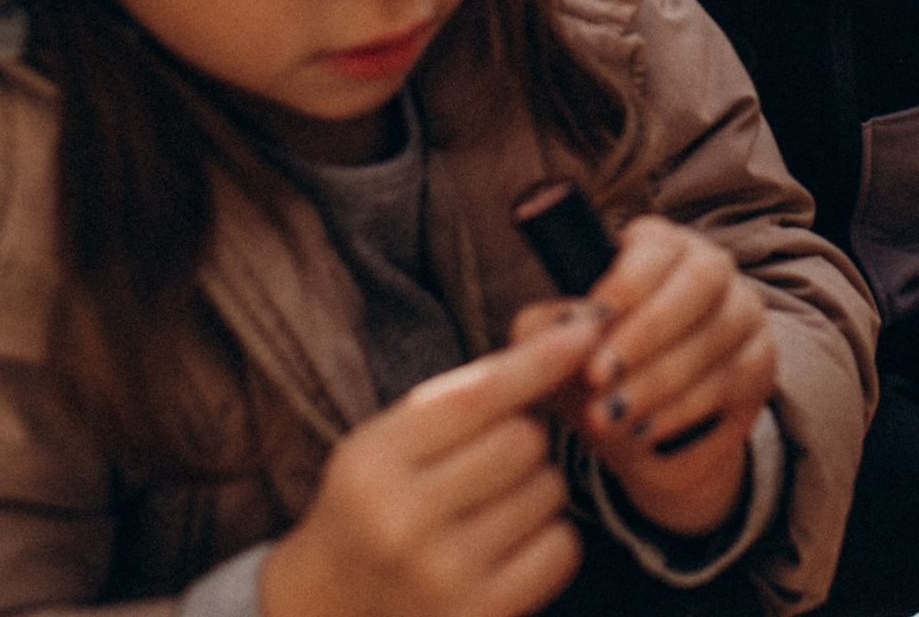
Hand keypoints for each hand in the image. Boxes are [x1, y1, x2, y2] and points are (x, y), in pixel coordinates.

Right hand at [262, 316, 592, 616]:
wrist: (333, 608)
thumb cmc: (376, 505)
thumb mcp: (391, 442)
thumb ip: (466, 394)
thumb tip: (569, 337)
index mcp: (372, 462)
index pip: (477, 394)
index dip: (539, 359)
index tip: (585, 330)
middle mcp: (403, 521)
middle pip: (524, 440)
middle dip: (524, 438)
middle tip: (489, 461)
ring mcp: (443, 576)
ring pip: (549, 490)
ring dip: (537, 489)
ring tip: (489, 508)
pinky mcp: (482, 616)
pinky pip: (562, 547)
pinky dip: (549, 539)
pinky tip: (508, 547)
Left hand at [518, 215, 776, 538]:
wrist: (638, 430)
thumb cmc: (592, 369)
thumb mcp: (560, 349)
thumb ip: (546, 328)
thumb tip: (564, 321)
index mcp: (658, 246)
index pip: (657, 245)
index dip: (629, 280)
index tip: (595, 319)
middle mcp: (711, 267)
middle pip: (699, 281)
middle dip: (648, 330)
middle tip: (598, 376)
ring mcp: (743, 311)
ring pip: (715, 334)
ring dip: (658, 378)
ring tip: (609, 415)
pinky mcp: (760, 360)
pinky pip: (731, 379)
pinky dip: (683, 407)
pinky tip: (644, 428)